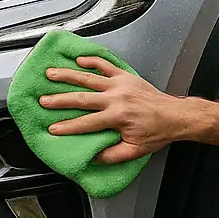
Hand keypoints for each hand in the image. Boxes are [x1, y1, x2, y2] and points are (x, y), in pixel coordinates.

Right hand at [37, 57, 190, 163]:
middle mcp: (117, 98)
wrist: (175, 115)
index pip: (87, 123)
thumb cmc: (157, 132)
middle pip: (82, 98)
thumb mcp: (135, 150)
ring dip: (68, 75)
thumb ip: (112, 155)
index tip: (53, 128)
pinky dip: (91, 60)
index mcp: (118, 117)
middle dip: (60, 99)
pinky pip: (105, 65)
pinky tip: (78, 59)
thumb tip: (92, 157)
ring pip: (89, 78)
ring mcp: (120, 84)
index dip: (68, 127)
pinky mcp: (125, 76)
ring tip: (51, 73)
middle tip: (43, 100)